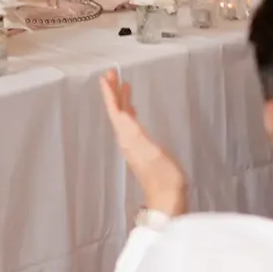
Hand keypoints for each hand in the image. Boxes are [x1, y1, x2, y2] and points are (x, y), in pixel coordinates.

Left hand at [100, 70, 187, 216]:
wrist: (167, 199)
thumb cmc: (165, 177)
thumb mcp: (152, 152)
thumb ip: (137, 135)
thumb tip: (124, 117)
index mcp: (128, 138)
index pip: (115, 111)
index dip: (110, 94)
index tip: (105, 77)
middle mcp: (127, 140)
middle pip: (117, 111)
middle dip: (114, 92)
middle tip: (113, 73)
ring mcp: (133, 145)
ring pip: (123, 116)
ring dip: (122, 100)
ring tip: (123, 84)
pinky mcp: (140, 149)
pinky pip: (130, 124)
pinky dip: (130, 112)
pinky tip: (133, 109)